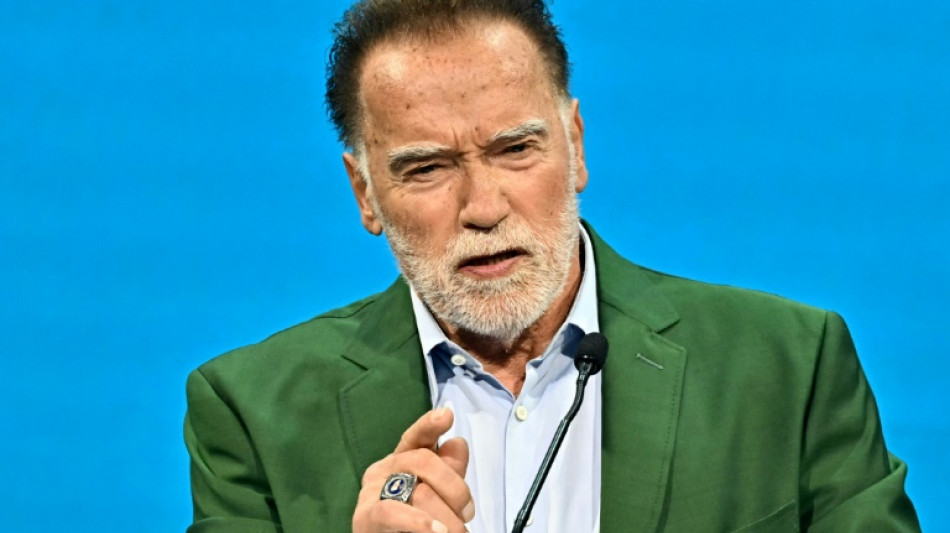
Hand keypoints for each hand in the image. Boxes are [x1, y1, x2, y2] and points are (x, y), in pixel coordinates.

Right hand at [352, 407, 474, 532]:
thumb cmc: (413, 524)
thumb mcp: (438, 495)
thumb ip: (449, 471)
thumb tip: (458, 442)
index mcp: (401, 460)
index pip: (416, 437)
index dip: (430, 425)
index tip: (447, 415)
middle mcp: (383, 469)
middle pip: (423, 460)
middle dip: (455, 487)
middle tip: (468, 514)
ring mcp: (371, 491)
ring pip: (418, 491)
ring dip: (447, 517)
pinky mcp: (365, 517)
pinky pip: (393, 512)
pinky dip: (419, 522)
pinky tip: (437, 530)